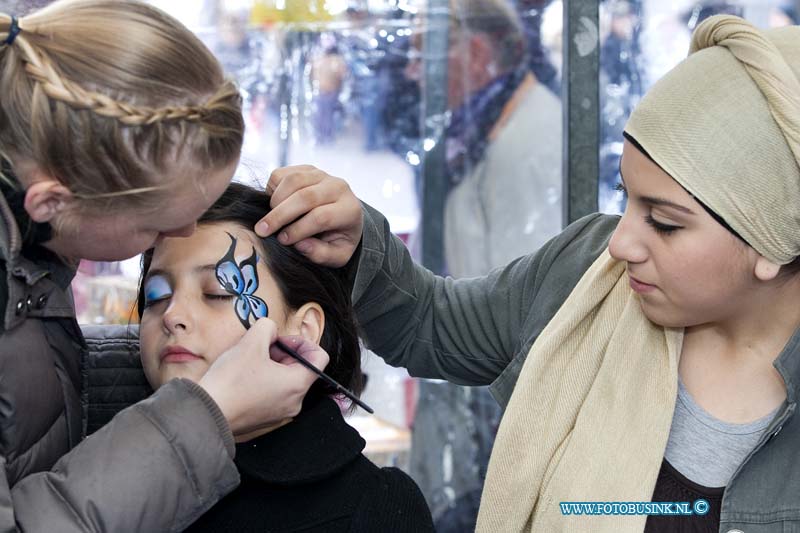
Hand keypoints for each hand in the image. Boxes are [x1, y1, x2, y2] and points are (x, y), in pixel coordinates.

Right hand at [198, 319, 328, 437]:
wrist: (205, 413)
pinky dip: (263, 380)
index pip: (320, 358)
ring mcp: (280, 413)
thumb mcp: (251, 342)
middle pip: (301, 368)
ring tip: (249, 359)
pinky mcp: (264, 418)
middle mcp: (294, 402)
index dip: (302, 342)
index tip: (281, 340)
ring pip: (285, 380)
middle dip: (283, 352)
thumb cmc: (230, 383)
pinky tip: (244, 375)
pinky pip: (273, 393)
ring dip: (272, 365)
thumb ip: (267, 327)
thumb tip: (270, 330)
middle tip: (261, 347)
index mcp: (298, 385)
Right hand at [255, 165, 362, 267]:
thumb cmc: (338, 239)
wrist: (343, 216)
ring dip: (275, 201)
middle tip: (262, 231)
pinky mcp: (307, 169)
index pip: (321, 217)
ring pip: (292, 181)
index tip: (282, 240)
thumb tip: (300, 245)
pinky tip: (274, 205)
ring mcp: (322, 175)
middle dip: (280, 215)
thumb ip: (320, 254)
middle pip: (305, 197)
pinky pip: (282, 174)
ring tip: (270, 219)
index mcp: (349, 209)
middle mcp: (339, 187)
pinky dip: (272, 189)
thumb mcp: (337, 256)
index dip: (298, 229)